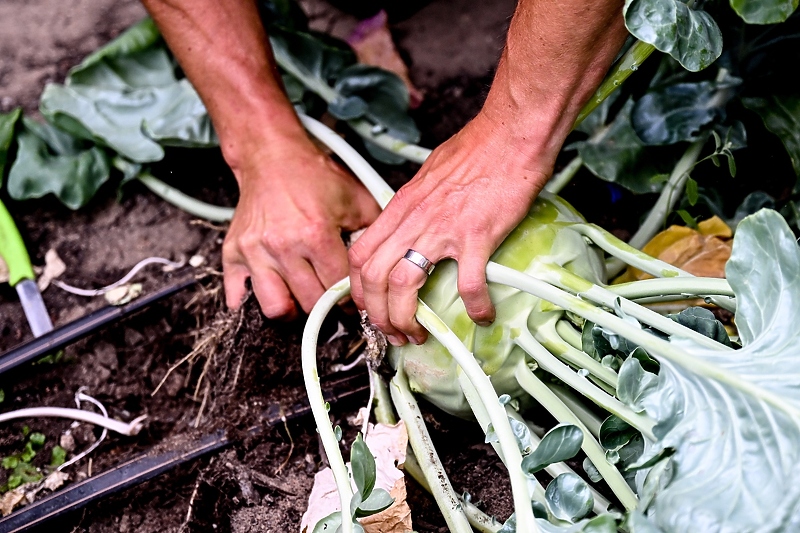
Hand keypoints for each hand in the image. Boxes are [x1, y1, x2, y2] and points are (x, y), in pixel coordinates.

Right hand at [223, 139, 380, 317]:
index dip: (351, 299)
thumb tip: (388, 263)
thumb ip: (375, 232)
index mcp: (316, 234)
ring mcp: (255, 252)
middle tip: (331, 301)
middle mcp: (283, 246)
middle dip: (326, 306)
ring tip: (302, 298)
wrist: (271, 156)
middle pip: (311, 302)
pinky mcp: (233, 254)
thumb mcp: (355, 199)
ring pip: (277, 308)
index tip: (353, 302)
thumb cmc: (313, 177)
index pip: (339, 287)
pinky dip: (252, 303)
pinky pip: (238, 297)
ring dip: (293, 309)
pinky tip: (272, 294)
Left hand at [348, 113, 553, 345]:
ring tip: (422, 334)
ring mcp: (443, 229)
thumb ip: (415, 204)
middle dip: (378, 314)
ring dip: (408, 318)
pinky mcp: (477, 236)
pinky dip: (474, 306)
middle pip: (375, 277)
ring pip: (405, 285)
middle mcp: (414, 219)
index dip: (359, 289)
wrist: (509, 136)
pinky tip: (482, 315)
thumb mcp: (429, 175)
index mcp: (401, 206)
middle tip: (393, 331)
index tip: (370, 307)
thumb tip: (412, 223)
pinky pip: (468, 283)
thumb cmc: (476, 150)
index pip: (360, 253)